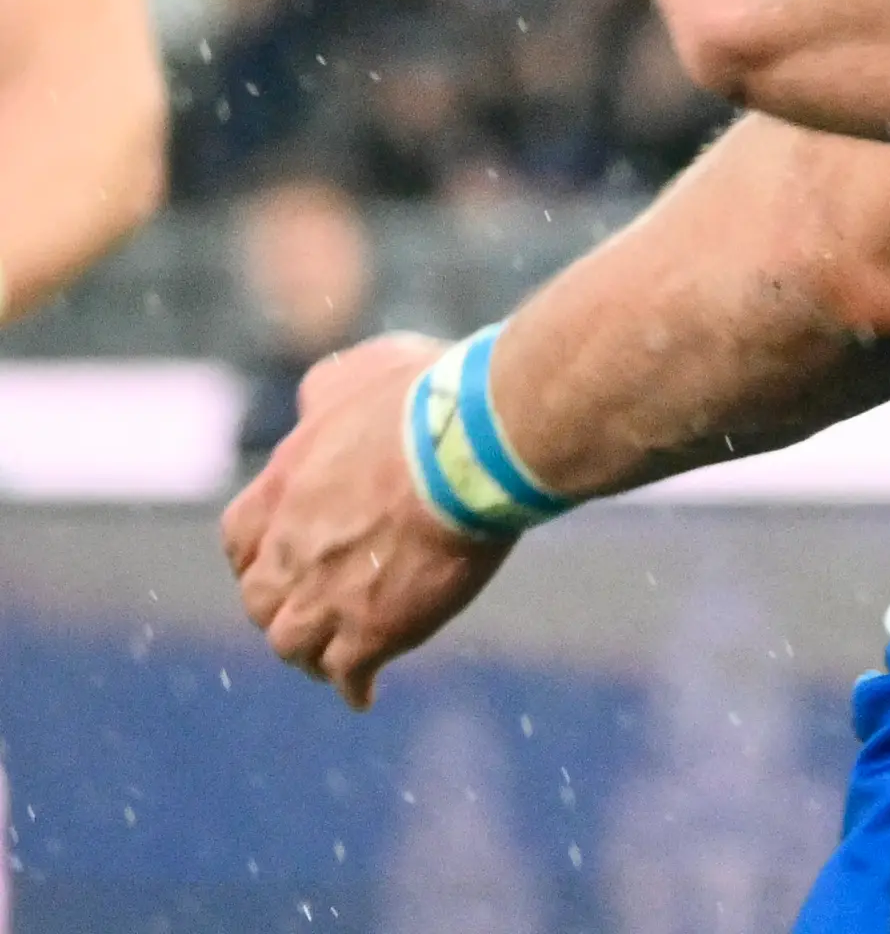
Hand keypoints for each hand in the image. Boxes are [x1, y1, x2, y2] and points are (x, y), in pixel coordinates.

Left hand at [218, 335, 509, 709]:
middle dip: (280, 608)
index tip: (276, 561)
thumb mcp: (361, 372)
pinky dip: (351, 688)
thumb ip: (326, 393)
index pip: (240, 539)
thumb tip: (312, 400)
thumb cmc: (429, 398)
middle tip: (309, 613)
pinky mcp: (372, 631)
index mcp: (282, 486)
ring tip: (332, 660)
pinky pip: (347, 675)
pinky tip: (364, 695)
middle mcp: (289, 548)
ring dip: (308, 653)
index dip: (258, 555)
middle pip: (260, 600)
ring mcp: (325, 595)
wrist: (472, 446)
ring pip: (291, 645)